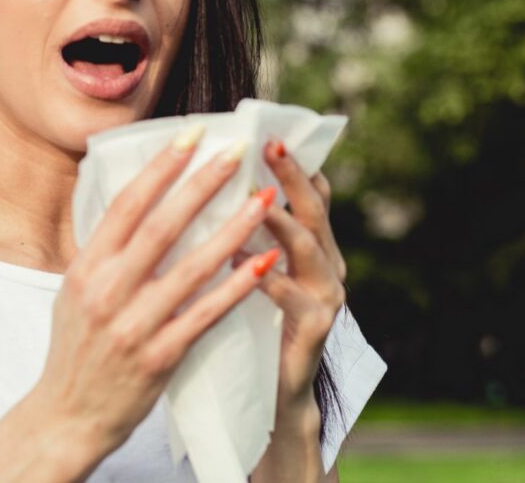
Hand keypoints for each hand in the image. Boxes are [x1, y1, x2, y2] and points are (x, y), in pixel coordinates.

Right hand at [31, 128, 282, 460]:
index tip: (193, 134)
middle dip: (203, 184)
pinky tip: (264, 262)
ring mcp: (134, 326)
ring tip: (264, 200)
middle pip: (162, 226)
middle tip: (237, 152)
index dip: (161, 166)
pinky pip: (206, 314)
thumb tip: (136, 200)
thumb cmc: (76, 348)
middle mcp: (107, 291)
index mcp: (85, 267)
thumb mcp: (74, 290)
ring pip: (192, 267)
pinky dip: (237, 286)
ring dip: (232, 229)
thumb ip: (104, 251)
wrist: (68, 416)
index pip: (126, 204)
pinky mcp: (160, 357)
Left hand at [237, 141, 346, 481]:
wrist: (264, 395)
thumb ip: (234, 227)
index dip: (290, 160)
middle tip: (269, 146)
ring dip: (282, 221)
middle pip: (312, 208)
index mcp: (306, 243)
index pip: (304, 191)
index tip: (265, 128)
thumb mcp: (242, 266)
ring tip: (256, 199)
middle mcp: (323, 263)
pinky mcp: (314, 328)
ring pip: (308, 247)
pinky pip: (293, 297)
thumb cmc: (244, 321)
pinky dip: (266, 277)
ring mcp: (324, 295)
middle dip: (291, 175)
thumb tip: (199, 176)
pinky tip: (241, 260)